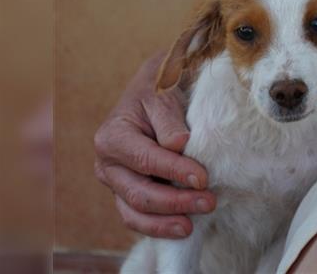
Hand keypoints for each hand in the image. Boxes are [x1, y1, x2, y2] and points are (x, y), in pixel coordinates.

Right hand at [93, 52, 215, 237]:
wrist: (157, 87)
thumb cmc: (161, 88)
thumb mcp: (163, 94)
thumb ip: (169, 120)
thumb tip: (179, 145)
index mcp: (112, 137)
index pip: (146, 160)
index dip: (174, 171)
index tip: (203, 178)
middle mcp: (108, 164)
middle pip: (138, 193)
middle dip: (174, 202)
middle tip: (208, 202)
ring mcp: (117, 183)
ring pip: (134, 213)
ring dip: (165, 223)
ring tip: (192, 226)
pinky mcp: (128, 194)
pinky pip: (139, 217)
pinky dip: (160, 226)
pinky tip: (184, 228)